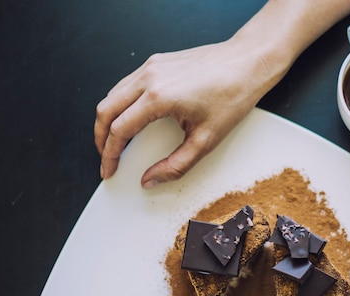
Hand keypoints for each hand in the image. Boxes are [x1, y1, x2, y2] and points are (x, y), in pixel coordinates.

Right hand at [94, 40, 277, 188]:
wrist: (248, 63)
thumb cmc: (233, 95)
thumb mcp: (206, 140)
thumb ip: (175, 166)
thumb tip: (151, 179)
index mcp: (158, 97)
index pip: (119, 130)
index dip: (109, 154)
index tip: (109, 169)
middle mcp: (149, 77)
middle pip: (106, 110)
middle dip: (101, 138)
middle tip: (107, 158)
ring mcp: (151, 66)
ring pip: (113, 94)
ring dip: (108, 119)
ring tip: (115, 141)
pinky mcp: (157, 61)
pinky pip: (126, 84)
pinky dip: (120, 103)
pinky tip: (129, 117)